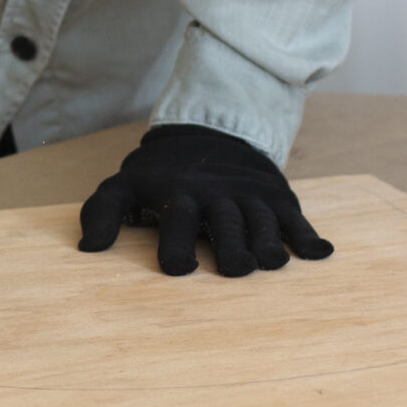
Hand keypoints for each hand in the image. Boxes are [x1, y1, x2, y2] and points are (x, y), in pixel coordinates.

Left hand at [77, 124, 333, 276]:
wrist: (207, 136)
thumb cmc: (159, 177)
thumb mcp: (123, 187)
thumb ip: (101, 213)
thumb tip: (87, 249)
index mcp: (178, 195)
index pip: (177, 221)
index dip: (177, 246)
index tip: (179, 269)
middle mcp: (217, 195)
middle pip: (227, 223)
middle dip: (232, 247)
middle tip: (235, 270)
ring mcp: (250, 196)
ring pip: (263, 221)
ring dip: (268, 243)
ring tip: (271, 263)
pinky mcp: (278, 197)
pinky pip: (297, 218)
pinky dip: (309, 236)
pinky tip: (319, 254)